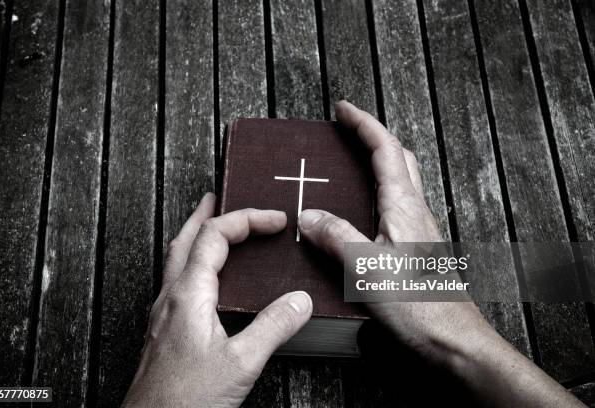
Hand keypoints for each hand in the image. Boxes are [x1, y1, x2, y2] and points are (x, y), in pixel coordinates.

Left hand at [122, 195, 312, 407]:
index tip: (276, 221)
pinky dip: (194, 264)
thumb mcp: (241, 363)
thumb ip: (273, 327)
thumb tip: (300, 300)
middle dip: (205, 214)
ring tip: (209, 228)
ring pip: (177, 259)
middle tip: (218, 197)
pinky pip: (178, 282)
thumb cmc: (185, 400)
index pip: (215, 236)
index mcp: (189, 294)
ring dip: (196, 236)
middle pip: (186, 239)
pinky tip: (205, 281)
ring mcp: (164, 314)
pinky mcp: (165, 331)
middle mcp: (171, 297)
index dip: (247, 220)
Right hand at [298, 100, 487, 359]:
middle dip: (372, 137)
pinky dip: (374, 194)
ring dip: (376, 163)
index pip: (385, 149)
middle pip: (398, 158)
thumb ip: (336, 236)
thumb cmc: (418, 306)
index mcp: (403, 206)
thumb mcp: (366, 268)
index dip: (364, 124)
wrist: (453, 341)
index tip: (342, 108)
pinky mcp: (414, 249)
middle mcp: (414, 211)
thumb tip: (308, 216)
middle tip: (347, 130)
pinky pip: (393, 208)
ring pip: (399, 182)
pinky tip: (358, 213)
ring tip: (348, 164)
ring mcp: (417, 230)